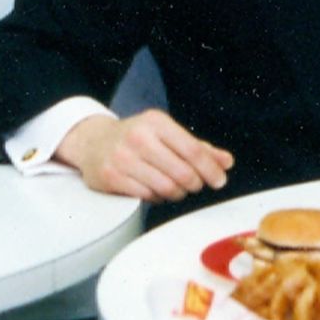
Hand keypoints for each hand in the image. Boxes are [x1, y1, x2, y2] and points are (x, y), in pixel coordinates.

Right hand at [55, 110, 234, 201]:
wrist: (92, 142)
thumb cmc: (136, 138)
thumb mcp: (166, 134)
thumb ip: (198, 148)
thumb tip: (226, 162)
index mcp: (156, 122)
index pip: (193, 150)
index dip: (211, 169)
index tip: (220, 180)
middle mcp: (139, 137)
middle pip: (182, 172)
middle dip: (194, 183)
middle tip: (193, 184)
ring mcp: (122, 158)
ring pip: (166, 187)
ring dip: (176, 192)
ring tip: (173, 187)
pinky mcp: (111, 177)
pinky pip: (146, 196)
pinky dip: (156, 197)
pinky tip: (154, 189)